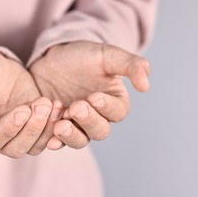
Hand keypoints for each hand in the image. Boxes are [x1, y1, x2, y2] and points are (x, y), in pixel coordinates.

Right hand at [0, 50, 62, 157]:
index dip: (8, 129)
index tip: (23, 110)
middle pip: (15, 148)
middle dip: (32, 129)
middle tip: (43, 104)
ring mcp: (15, 134)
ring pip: (33, 146)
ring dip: (46, 128)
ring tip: (52, 103)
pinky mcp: (32, 127)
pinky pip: (46, 136)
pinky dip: (55, 125)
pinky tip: (59, 106)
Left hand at [30, 41, 149, 148]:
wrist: (52, 58)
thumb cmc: (82, 55)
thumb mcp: (107, 54)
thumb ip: (130, 65)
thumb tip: (146, 86)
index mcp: (114, 101)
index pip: (117, 111)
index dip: (107, 106)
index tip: (93, 97)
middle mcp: (98, 117)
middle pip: (100, 131)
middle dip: (88, 121)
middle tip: (75, 107)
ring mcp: (77, 125)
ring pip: (81, 140)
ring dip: (72, 136)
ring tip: (60, 126)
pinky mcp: (57, 127)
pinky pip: (59, 141)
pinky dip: (56, 141)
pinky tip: (51, 140)